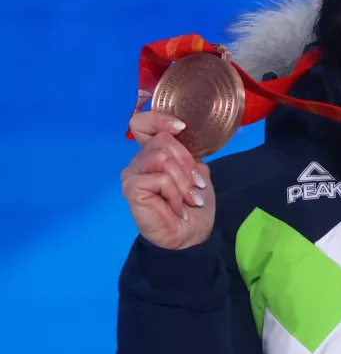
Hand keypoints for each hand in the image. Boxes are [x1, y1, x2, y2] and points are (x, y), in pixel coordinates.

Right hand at [121, 112, 215, 249]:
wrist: (191, 234)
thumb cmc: (194, 203)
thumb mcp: (195, 171)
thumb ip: (186, 152)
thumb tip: (180, 134)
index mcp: (153, 153)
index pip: (141, 123)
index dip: (159, 119)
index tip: (181, 128)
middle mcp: (139, 160)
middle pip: (163, 141)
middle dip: (187, 164)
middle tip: (197, 187)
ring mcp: (132, 173)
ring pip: (162, 158)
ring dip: (183, 181)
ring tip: (190, 199)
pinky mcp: (131, 187)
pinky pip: (160, 178)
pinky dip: (176, 193)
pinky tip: (178, 208)